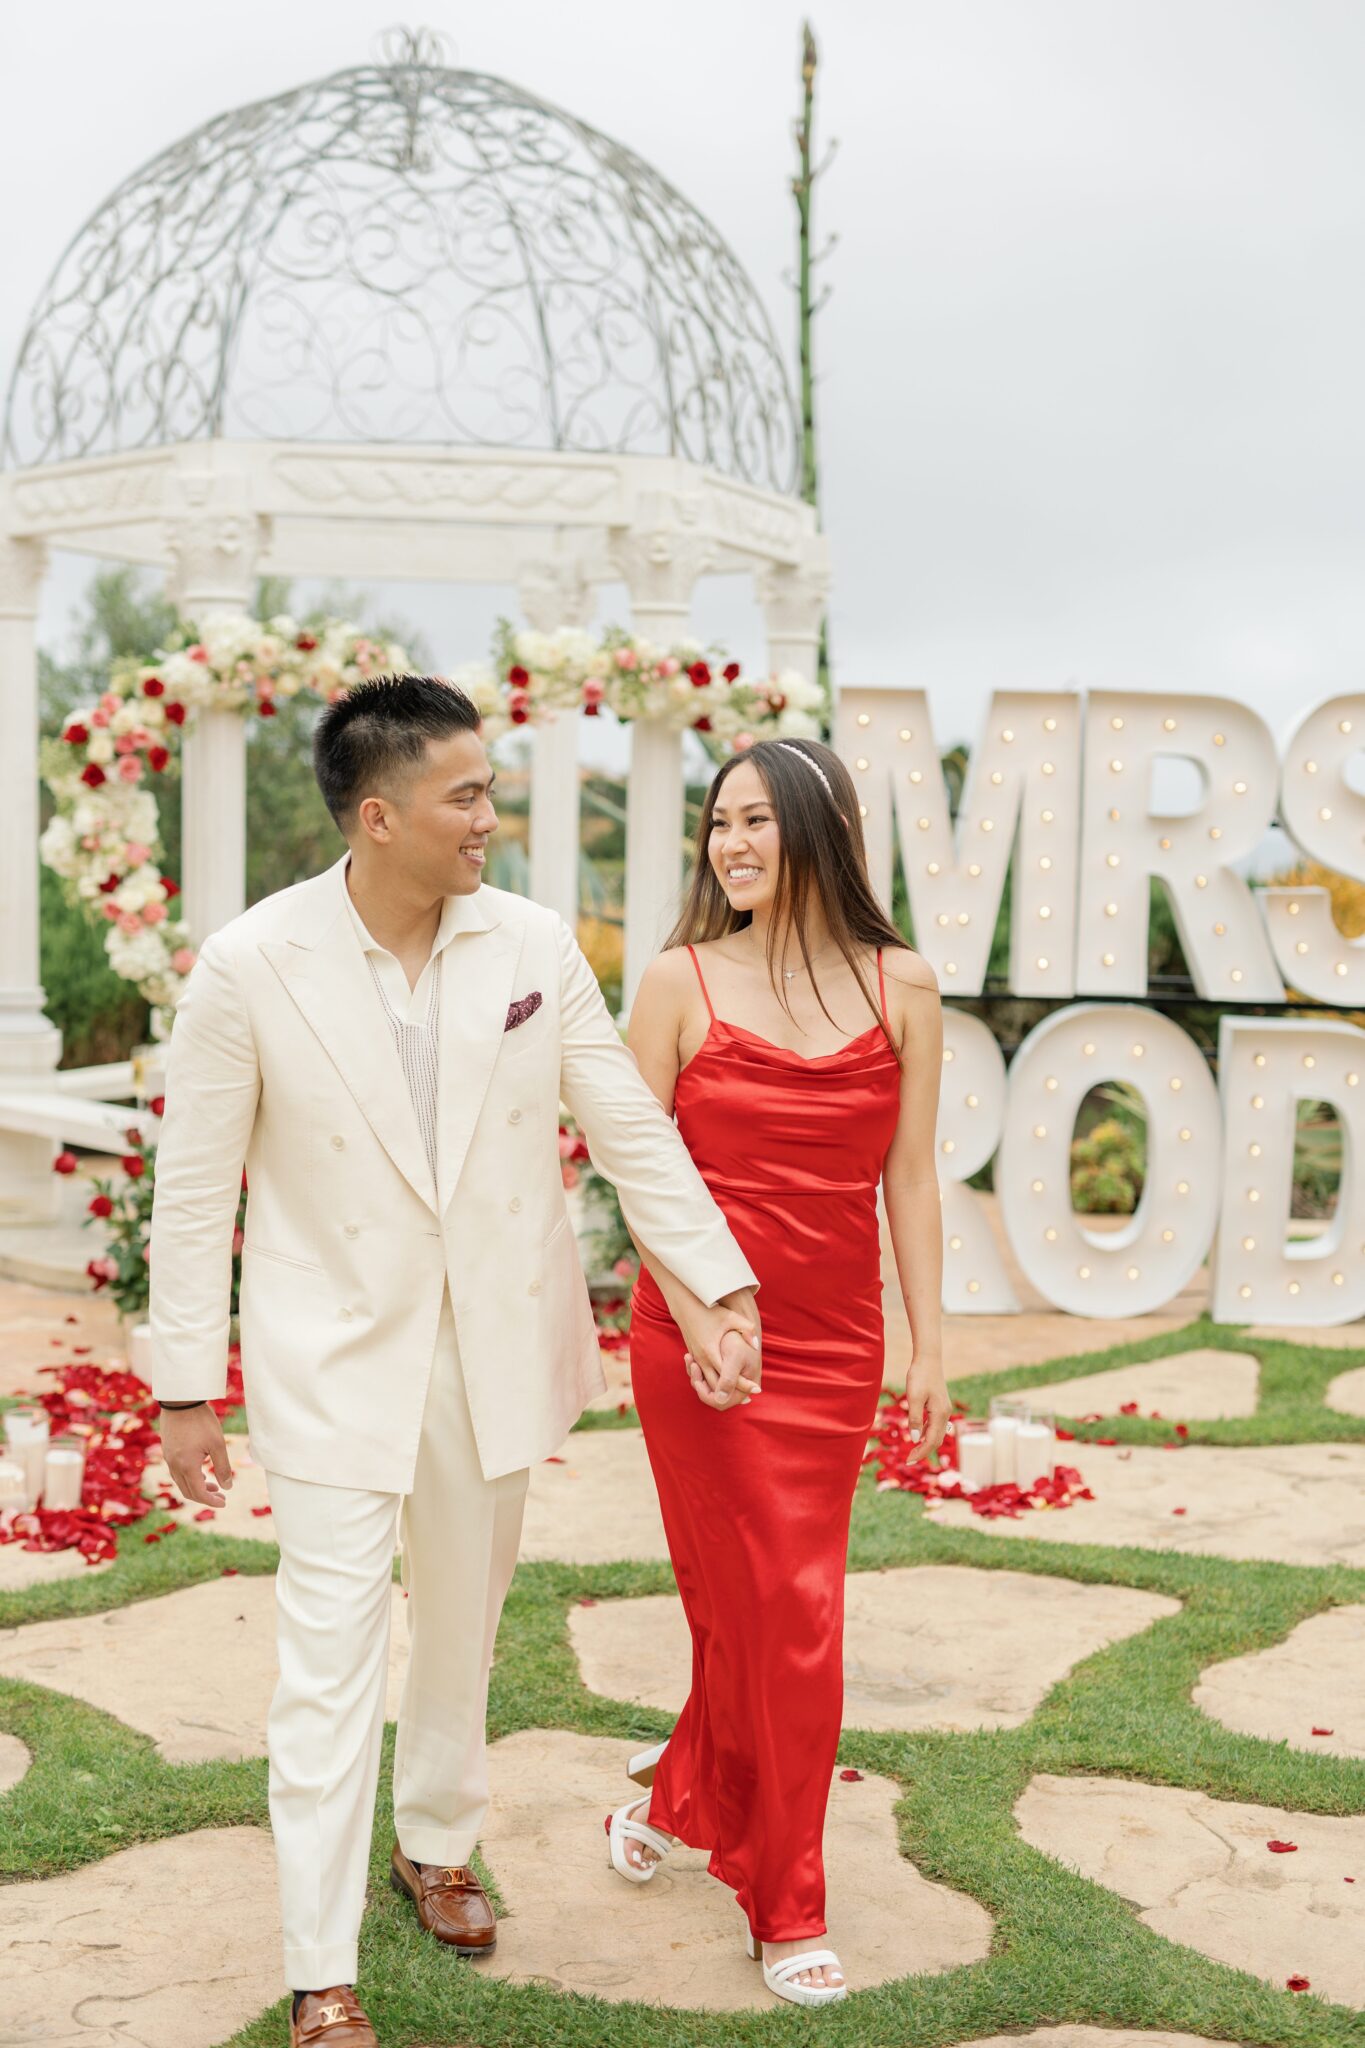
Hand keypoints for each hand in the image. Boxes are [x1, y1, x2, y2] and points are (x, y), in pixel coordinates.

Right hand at [158, 1405, 233, 1507]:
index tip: (224, 1502)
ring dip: (197, 1487)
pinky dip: (189, 1478)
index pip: (198, 1493)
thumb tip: (227, 1487)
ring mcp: (168, 1458)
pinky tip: (201, 1472)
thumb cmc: (201, 1421)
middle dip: (205, 1497)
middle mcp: (174, 1465)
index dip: (211, 1501)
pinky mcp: (167, 1451)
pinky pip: (177, 1472)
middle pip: (188, 1491)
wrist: (180, 1401)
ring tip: (213, 1485)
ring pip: (181, 1482)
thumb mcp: (217, 1444)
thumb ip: (222, 1467)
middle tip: (221, 1496)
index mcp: (186, 1466)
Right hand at [674, 1287, 760, 1408]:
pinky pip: (703, 1378)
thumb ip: (745, 1329)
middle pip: (717, 1385)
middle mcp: (702, 1359)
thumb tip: (756, 1344)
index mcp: (711, 1351)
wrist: (686, 1307)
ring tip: (740, 1396)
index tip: (756, 1389)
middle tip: (749, 1398)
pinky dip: (713, 1384)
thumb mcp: (730, 1317)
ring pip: (708, 1384)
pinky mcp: (694, 1358)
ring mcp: (696, 1360)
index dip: (742, 1384)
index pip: (727, 1375)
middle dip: (732, 1393)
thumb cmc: (710, 1311)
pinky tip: (726, 1387)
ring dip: (722, 1391)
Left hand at [901, 1359, 950, 1461]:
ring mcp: (944, 1410)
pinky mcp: (940, 1405)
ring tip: (913, 1451)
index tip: (908, 1461)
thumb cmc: (919, 1376)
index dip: (920, 1453)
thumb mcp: (914, 1398)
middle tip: (909, 1459)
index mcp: (940, 1414)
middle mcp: (945, 1414)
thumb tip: (914, 1439)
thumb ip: (914, 1419)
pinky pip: (935, 1425)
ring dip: (926, 1443)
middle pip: (936, 1440)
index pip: (931, 1441)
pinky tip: (917, 1434)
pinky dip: (927, 1433)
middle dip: (923, 1451)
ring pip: (937, 1433)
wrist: (928, 1359)